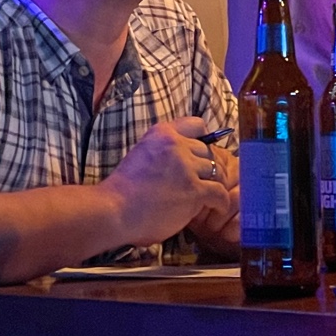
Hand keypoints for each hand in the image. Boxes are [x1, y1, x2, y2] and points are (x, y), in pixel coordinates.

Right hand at [99, 119, 230, 247]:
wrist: (114, 210)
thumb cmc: (124, 189)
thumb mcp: (143, 153)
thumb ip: (164, 150)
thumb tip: (185, 156)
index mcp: (162, 133)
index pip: (197, 125)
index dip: (203, 140)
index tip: (201, 154)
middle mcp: (176, 144)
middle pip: (208, 151)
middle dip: (207, 167)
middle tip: (205, 182)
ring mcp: (186, 167)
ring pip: (215, 170)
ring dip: (214, 184)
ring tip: (211, 197)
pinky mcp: (193, 189)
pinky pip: (219, 192)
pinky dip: (220, 201)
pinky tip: (216, 208)